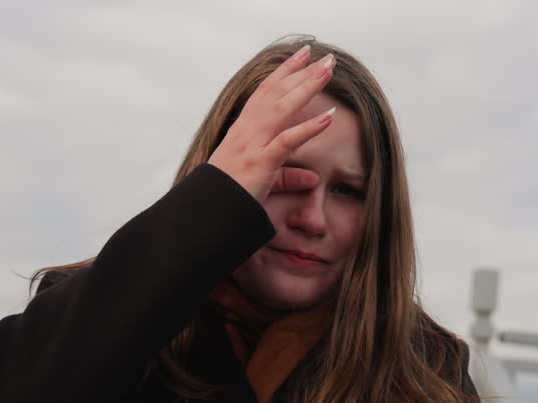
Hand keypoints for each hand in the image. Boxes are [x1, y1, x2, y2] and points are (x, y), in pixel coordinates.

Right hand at [208, 45, 336, 203]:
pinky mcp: (260, 163)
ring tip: (328, 72)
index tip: (302, 55)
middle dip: (302, 72)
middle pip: (276, 93)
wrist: (208, 211)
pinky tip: (328, 117)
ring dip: (307, 87)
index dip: (284, 71)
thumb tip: (312, 179)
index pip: (265, 92)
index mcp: (243, 130)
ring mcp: (252, 145)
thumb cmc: (230, 196)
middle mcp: (246, 131)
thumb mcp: (261, 182)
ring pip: (282, 108)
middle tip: (326, 57)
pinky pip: (286, 141)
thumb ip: (288, 177)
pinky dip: (308, 128)